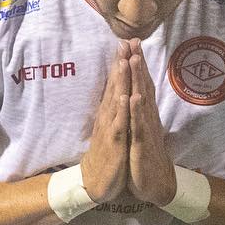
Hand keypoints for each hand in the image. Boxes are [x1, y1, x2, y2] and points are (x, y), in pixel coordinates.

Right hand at [80, 41, 130, 201]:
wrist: (97, 183)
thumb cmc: (107, 154)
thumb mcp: (112, 128)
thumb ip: (113, 110)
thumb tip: (117, 92)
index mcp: (110, 113)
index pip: (115, 84)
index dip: (121, 64)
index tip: (126, 43)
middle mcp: (108, 117)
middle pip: (114, 86)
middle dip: (120, 64)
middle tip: (124, 42)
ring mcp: (111, 129)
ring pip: (115, 101)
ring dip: (119, 82)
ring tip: (123, 62)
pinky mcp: (115, 144)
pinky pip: (119, 125)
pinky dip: (121, 111)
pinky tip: (124, 98)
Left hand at [126, 39, 177, 206]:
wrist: (156, 185)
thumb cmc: (146, 157)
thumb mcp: (142, 131)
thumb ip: (141, 113)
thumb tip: (139, 94)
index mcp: (145, 115)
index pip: (141, 84)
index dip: (137, 64)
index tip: (132, 43)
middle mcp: (148, 118)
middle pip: (143, 86)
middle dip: (138, 64)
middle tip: (134, 41)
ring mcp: (145, 130)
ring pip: (141, 101)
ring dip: (138, 80)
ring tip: (135, 60)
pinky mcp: (141, 144)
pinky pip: (138, 126)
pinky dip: (135, 111)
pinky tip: (133, 97)